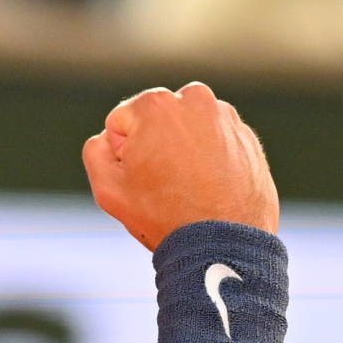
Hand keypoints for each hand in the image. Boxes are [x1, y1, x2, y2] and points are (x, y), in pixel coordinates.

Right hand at [82, 83, 278, 249]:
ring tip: (188, 187)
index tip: (142, 179)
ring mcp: (226, 117)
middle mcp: (195, 99)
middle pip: (156, 121)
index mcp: (156, 104)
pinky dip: (210, 160)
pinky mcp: (248, 137)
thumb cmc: (164, 216)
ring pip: (187, 129)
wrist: (224, 243)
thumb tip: (108, 139)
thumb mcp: (108, 188)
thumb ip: (95, 151)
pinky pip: (216, 142)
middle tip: (164, 184)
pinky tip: (210, 188)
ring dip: (183, 151)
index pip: (121, 123)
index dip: (123, 155)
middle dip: (154, 146)